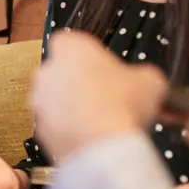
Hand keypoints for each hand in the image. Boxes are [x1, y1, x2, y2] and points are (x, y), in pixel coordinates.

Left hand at [31, 31, 167, 161]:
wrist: (101, 146)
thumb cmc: (123, 102)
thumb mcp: (150, 80)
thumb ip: (140, 75)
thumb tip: (142, 82)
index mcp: (70, 47)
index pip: (71, 42)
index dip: (88, 54)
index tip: (105, 67)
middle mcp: (46, 70)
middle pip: (61, 72)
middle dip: (79, 82)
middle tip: (107, 96)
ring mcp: (37, 101)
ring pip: (55, 99)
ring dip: (72, 107)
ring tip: (102, 121)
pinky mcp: (38, 128)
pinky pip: (55, 124)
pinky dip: (68, 129)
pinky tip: (90, 137)